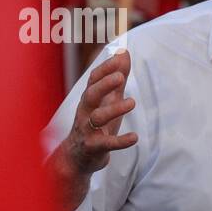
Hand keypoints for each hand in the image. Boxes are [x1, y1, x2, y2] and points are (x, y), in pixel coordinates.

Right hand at [61, 49, 137, 176]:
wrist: (77, 157)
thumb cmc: (95, 125)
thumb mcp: (107, 100)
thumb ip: (117, 78)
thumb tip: (125, 52)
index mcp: (88, 99)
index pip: (93, 79)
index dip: (105, 68)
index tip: (120, 57)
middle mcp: (85, 112)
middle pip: (91, 94)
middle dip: (104, 85)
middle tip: (120, 77)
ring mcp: (87, 130)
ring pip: (98, 117)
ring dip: (115, 109)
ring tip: (132, 102)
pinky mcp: (94, 147)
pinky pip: (106, 143)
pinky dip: (121, 141)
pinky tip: (134, 137)